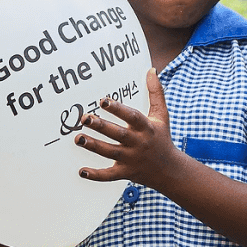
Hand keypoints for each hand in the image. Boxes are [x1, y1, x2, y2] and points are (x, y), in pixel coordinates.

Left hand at [74, 68, 178, 188]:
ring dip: (93, 146)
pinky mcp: (125, 173)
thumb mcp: (162, 115)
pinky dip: (96, 175)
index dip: (118, 109)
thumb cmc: (161, 137)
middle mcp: (138, 143)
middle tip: (84, 117)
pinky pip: (109, 175)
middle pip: (118, 134)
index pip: (132, 117)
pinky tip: (82, 171)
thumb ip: (156, 92)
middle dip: (101, 126)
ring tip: (77, 138)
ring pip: (110, 152)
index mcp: (146, 128)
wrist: (169, 170)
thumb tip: (151, 70)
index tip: (103, 100)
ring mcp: (131, 159)